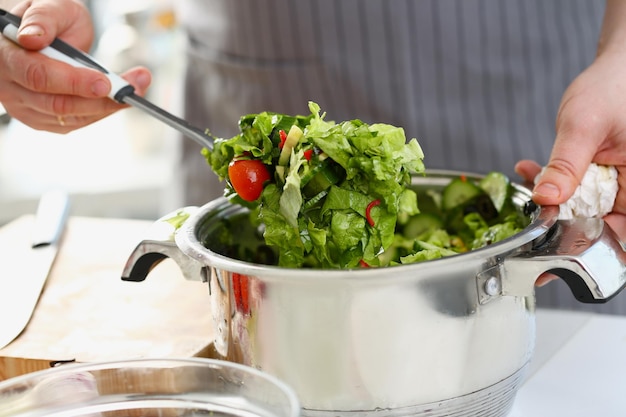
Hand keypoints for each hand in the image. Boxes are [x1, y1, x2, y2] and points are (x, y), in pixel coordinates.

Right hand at [0, 0, 150, 132]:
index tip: (104, 82)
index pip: (37, 75)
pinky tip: (118, 98)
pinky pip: (76, 122)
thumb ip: (43, 19)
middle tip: (132, 87)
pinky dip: (102, 111)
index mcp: (6, 55)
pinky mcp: (43, 119)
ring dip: (108, 106)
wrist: (48, 36)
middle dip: (100, 99)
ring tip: (136, 87)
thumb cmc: (49, 21)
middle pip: (57, 103)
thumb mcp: (50, 6)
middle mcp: (10, 86)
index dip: (73, 82)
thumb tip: (33, 38)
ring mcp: (25, 106)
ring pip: (70, 117)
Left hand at [516, 48, 625, 239]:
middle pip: (597, 219)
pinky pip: (574, 188)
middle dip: (561, 214)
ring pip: (581, 205)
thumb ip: (566, 166)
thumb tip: (546, 198)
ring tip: (530, 177)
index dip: (587, 235)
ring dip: (552, 196)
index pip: (618, 226)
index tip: (553, 232)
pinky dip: (553, 181)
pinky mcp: (599, 176)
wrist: (615, 71)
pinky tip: (532, 168)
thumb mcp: (583, 128)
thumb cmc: (612, 90)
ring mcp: (616, 183)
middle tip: (533, 205)